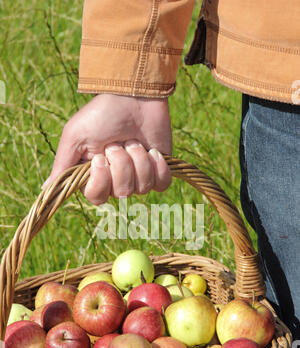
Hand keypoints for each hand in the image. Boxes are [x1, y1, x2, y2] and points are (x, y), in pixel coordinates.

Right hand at [43, 94, 172, 204]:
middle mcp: (116, 179)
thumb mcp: (75, 136)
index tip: (101, 157)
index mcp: (94, 174)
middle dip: (121, 164)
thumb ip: (63, 165)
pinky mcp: (159, 170)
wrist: (134, 95)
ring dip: (139, 159)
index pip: (96, 197)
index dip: (101, 180)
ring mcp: (139, 176)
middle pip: (121, 193)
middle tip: (118, 143)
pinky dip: (158, 167)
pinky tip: (153, 150)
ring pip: (142, 188)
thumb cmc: (101, 114)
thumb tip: (46, 189)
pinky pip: (162, 185)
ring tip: (134, 141)